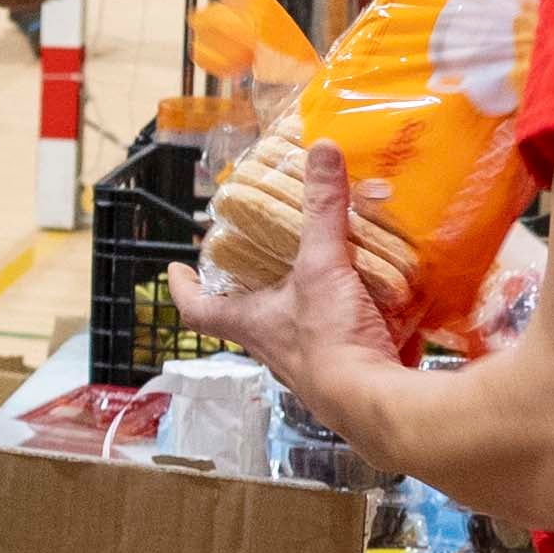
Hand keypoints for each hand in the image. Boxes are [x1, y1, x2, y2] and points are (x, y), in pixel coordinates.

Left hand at [177, 141, 399, 394]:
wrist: (377, 403)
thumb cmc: (330, 341)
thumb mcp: (322, 265)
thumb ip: (323, 209)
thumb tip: (321, 149)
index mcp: (250, 324)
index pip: (198, 309)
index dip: (183, 287)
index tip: (175, 267)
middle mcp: (273, 347)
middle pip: (247, 317)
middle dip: (253, 288)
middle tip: (261, 256)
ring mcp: (310, 365)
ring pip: (297, 327)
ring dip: (307, 300)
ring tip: (324, 265)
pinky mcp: (348, 370)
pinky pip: (346, 337)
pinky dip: (356, 316)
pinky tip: (378, 295)